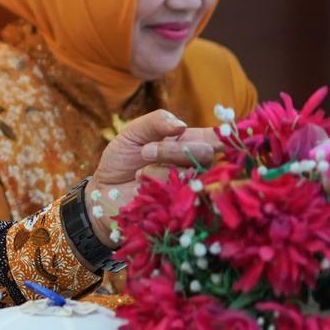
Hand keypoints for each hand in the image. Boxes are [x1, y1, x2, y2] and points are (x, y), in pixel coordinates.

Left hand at [86, 111, 218, 244]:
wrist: (105, 190)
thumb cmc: (122, 159)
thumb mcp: (133, 132)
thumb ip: (156, 122)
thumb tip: (181, 125)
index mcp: (190, 141)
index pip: (219, 137)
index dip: (224, 135)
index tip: (211, 134)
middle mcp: (196, 164)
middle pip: (206, 153)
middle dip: (174, 150)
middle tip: (146, 151)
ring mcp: (191, 186)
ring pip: (192, 173)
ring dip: (160, 168)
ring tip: (138, 172)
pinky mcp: (182, 207)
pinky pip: (179, 193)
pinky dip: (157, 185)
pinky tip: (141, 186)